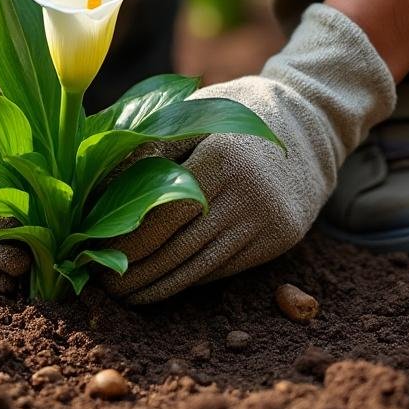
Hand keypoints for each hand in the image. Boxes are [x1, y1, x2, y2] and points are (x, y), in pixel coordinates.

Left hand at [99, 4, 397, 302]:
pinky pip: (227, 267)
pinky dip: (191, 279)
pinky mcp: (282, 238)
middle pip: (181, 245)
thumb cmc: (236, 112)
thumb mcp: (195, 112)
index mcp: (221, 157)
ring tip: (129, 296)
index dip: (129, 241)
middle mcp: (249, 192)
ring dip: (162, 286)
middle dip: (139, 271)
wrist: (312, 123)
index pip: (164, 213)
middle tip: (104, 287)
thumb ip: (151, 147)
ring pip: (203, 265)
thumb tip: (100, 190)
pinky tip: (165, 286)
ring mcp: (269, 219)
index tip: (96, 255)